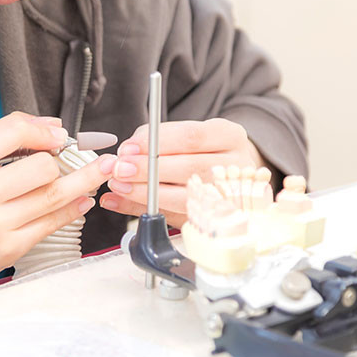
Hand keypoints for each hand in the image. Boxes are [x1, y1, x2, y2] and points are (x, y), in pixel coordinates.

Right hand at [0, 112, 115, 327]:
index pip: (12, 132)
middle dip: (62, 159)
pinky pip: (52, 222)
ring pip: (55, 195)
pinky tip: (82, 199)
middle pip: (42, 166)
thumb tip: (51, 128)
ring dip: (85, 180)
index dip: (43, 129)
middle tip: (71, 157)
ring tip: (102, 170)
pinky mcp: (9, 249)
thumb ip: (0, 144)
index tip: (58, 133)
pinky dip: (73, 208)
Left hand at [100, 118, 265, 228]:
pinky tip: (131, 205)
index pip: (191, 136)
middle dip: (148, 169)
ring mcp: (231, 197)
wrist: (233, 179)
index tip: (128, 148)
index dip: (155, 143)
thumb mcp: (187, 139)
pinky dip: (151, 211)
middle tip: (120, 169)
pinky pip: (180, 217)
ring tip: (121, 187)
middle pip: (190, 167)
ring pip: (186, 196)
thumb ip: (154, 143)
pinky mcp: (218, 220)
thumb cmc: (205, 154)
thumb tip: (122, 155)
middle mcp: (236, 167)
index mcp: (230, 137)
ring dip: (146, 193)